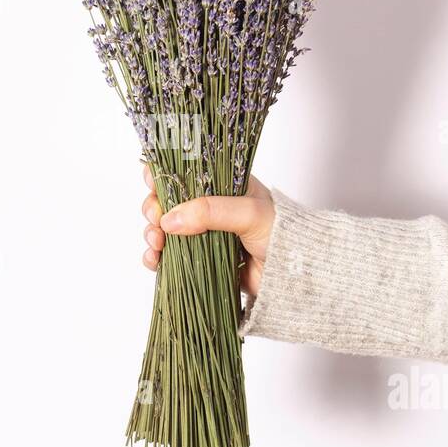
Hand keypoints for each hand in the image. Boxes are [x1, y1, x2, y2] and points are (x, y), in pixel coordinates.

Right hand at [139, 164, 275, 295]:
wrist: (295, 275)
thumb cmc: (283, 235)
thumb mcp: (249, 214)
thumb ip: (211, 212)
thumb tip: (169, 220)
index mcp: (222, 184)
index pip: (184, 171)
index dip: (163, 175)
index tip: (152, 185)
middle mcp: (209, 206)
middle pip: (167, 200)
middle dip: (154, 209)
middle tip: (155, 220)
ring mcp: (203, 232)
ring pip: (164, 228)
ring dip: (152, 234)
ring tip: (156, 245)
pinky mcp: (200, 258)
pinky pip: (169, 256)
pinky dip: (156, 257)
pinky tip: (155, 261)